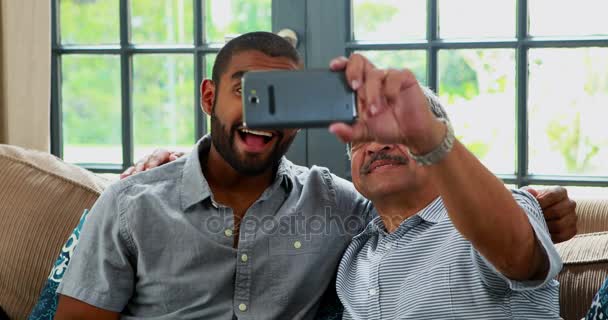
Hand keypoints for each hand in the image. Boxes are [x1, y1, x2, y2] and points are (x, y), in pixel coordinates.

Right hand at [119, 149, 185, 178]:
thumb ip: (180, 159)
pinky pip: (133, 172)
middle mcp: (155, 157)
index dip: (153, 162)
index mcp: (166, 154)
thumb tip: (172, 157)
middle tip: (139, 175)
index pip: (158, 154)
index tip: (149, 170)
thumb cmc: (186, 169)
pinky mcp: (143, 172)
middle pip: (146, 159)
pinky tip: (122, 178)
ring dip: (133, 171)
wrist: (185, 176)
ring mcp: (148, 164)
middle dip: (142, 167)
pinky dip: (128, 174)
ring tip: (127, 178)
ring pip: (138, 165)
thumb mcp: (186, 163)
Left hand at [327, 54, 445, 154]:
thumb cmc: (387, 128)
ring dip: (372, 94)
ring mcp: (388, 77)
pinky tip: (392, 101)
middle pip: (358, 61)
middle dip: (353, 72)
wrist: (411, 134)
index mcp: (360, 87)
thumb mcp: (364, 133)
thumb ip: (348, 132)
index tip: (334, 67)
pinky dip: (391, 89)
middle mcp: (372, 79)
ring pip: (375, 74)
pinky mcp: (404, 78)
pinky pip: (395, 76)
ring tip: (374, 111)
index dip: (341, 64)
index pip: (347, 68)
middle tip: (354, 87)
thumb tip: (333, 128)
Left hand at [524, 186, 576, 242]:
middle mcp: (570, 203)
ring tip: (537, 226)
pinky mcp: (572, 229)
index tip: (532, 206)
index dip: (541, 201)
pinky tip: (543, 233)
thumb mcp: (529, 196)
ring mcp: (573, 217)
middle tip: (533, 218)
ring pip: (560, 224)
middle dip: (542, 216)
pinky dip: (551, 236)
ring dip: (546, 227)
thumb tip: (531, 192)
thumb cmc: (534, 204)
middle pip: (557, 211)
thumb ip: (528, 193)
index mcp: (560, 192)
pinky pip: (563, 235)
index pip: (554, 195)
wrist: (539, 218)